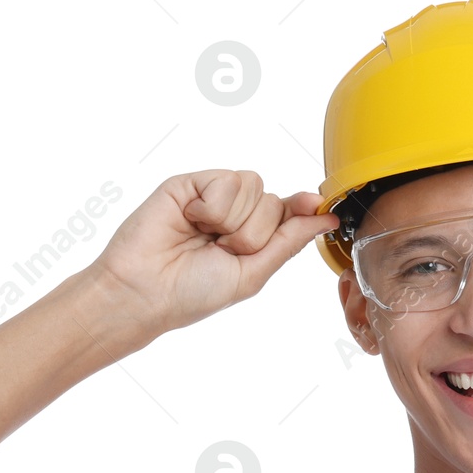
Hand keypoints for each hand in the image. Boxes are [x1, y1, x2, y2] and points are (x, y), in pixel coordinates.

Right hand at [89, 169, 338, 340]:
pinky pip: (227, 180)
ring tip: (205, 238)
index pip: (288, 213)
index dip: (303, 209)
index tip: (321, 207)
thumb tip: (326, 218)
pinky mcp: (192, 182)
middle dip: (254, 233)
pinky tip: (190, 220)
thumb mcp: (253, 273)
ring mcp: (213, 196)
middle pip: (274, 202)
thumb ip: (288, 241)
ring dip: (233, 221)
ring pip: (254, 187)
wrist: (146, 290)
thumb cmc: (193, 292)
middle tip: (223, 251)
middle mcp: (235, 214)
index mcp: (251, 237)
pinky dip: (213, 207)